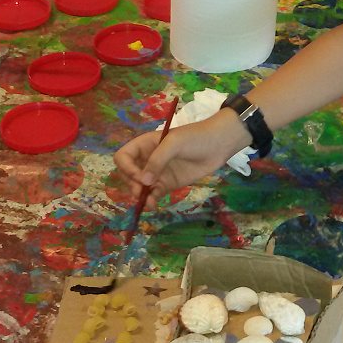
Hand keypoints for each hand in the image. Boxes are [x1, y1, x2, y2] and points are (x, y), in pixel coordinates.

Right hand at [114, 112, 243, 208]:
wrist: (219, 144)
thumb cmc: (195, 137)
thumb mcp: (174, 143)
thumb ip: (158, 160)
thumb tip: (144, 181)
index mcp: (145, 145)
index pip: (123, 156)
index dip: (126, 168)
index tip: (140, 177)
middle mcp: (148, 159)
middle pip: (128, 174)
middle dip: (132, 184)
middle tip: (141, 192)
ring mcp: (158, 173)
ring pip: (140, 187)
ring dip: (140, 196)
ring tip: (148, 203)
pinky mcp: (168, 184)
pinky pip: (153, 194)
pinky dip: (151, 200)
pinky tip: (154, 205)